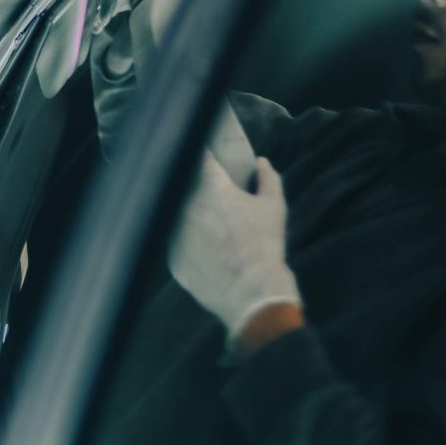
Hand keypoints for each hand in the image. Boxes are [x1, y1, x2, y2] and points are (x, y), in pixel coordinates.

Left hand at [168, 153, 300, 339]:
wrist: (251, 292)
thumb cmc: (264, 245)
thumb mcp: (273, 207)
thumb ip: (267, 178)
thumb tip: (261, 162)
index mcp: (211, 187)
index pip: (200, 158)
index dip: (202, 154)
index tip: (204, 153)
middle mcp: (186, 206)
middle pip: (182, 188)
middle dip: (193, 188)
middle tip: (210, 198)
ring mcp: (175, 233)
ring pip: (176, 216)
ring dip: (188, 216)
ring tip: (208, 227)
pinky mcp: (172, 258)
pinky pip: (177, 244)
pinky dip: (188, 244)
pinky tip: (204, 252)